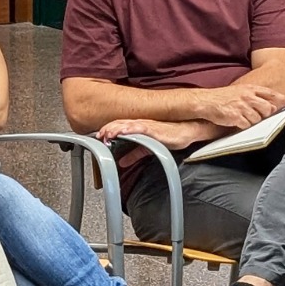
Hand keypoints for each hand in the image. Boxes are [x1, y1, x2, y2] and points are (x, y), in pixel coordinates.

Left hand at [97, 118, 214, 149]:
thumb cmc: (170, 136)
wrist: (186, 132)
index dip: (108, 130)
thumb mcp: (147, 148)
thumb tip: (122, 162)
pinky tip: (122, 131)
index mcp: (138, 127)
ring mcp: (147, 125)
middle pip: (119, 124)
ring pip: (126, 125)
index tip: (98, 137)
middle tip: (98, 136)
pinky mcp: (154, 128)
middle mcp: (140, 124)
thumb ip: (134, 154)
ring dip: (115, 128)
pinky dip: (129, 129)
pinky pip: (139, 128)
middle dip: (107, 129)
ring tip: (105, 134)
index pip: (119, 126)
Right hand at [198, 83, 284, 128]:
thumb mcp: (240, 91)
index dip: (282, 99)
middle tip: (256, 116)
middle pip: (268, 109)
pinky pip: (247, 125)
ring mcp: (242, 106)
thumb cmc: (223, 98)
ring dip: (252, 121)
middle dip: (265, 115)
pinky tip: (236, 122)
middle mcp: (248, 96)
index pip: (271, 94)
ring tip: (242, 118)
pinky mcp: (236, 116)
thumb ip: (254, 96)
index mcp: (250, 89)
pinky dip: (243, 126)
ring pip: (258, 119)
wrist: (206, 102)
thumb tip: (268, 105)